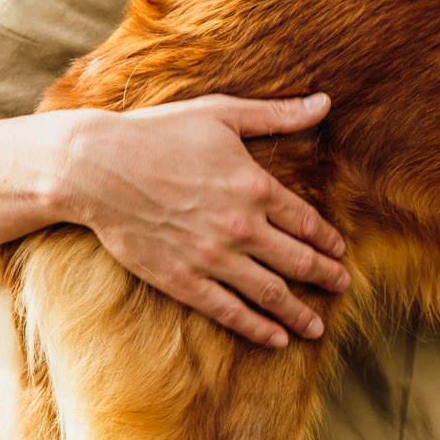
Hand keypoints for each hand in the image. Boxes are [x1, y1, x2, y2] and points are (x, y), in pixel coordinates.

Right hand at [54, 93, 350, 347]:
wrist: (96, 169)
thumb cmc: (158, 134)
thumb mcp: (222, 114)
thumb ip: (277, 115)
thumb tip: (324, 102)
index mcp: (255, 187)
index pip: (306, 222)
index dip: (327, 239)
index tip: (340, 250)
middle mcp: (241, 228)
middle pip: (296, 261)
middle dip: (325, 275)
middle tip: (343, 285)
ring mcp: (211, 258)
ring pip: (269, 293)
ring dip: (299, 312)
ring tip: (317, 326)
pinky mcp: (181, 280)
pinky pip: (228, 311)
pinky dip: (256, 327)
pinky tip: (275, 338)